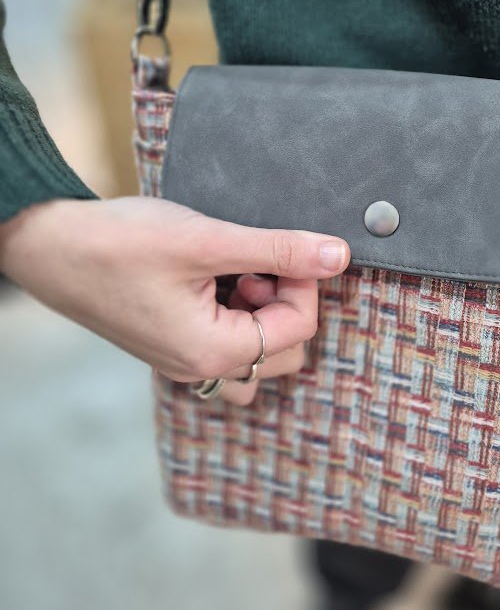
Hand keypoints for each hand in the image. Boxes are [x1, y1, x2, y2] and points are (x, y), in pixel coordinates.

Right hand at [0, 196, 349, 403]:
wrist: (50, 243)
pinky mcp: (172, 343)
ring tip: (235, 274)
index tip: (287, 247)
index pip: (298, 329)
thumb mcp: (208, 241)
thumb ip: (278, 250)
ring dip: (262, 314)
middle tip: (255, 261)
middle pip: (283, 350)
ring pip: (256, 354)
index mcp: (211, 353)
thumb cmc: (119, 243)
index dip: (304, 283)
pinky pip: (226, 344)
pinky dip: (236, 314)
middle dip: (284, 300)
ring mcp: (183, 360)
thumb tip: (338, 255)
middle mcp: (199, 368)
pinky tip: (215, 277)